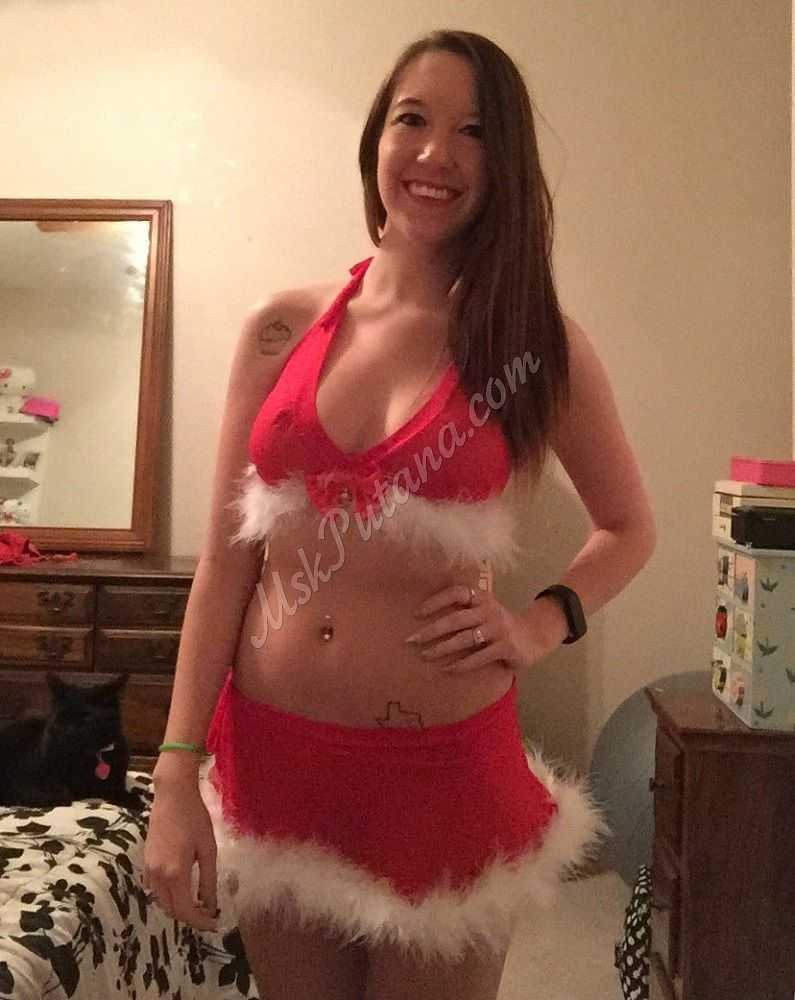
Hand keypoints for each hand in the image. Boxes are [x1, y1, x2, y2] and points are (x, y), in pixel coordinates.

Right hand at [143, 779, 218, 931]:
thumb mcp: (208, 849)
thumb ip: (208, 880)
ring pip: (161, 901)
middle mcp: (158, 876)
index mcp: (175, 874)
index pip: (185, 910)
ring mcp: (149, 870)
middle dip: (190, 916)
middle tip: (209, 914)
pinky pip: (155, 889)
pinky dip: (168, 896)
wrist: (172, 796)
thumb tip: (211, 905)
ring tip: (198, 902)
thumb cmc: (195, 819)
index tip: (214, 924)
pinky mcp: (146, 862)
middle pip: (171, 910)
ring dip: (178, 907)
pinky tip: (182, 887)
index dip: (200, 921)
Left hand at [405, 582, 559, 676]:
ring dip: (442, 648)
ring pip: (465, 638)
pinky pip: (479, 657)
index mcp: (482, 598)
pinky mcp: (506, 647)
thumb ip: (465, 610)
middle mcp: (490, 610)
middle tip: (412, 640)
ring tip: (425, 655)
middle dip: (432, 630)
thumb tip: (427, 618)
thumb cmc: (500, 624)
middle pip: (456, 618)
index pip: (456, 592)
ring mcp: (498, 629)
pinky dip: (461, 665)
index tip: (416, 613)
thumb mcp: (485, 610)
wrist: (535, 635)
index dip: (436, 600)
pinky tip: (447, 670)